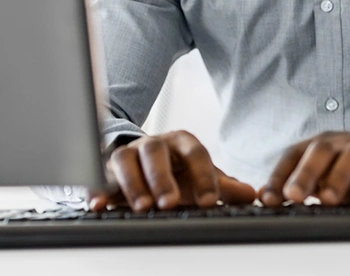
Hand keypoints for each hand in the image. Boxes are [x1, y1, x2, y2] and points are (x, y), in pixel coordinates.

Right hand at [88, 130, 256, 211]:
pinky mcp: (107, 168)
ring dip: (133, 183)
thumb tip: (252, 194)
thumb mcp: (199, 176)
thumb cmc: (176, 170)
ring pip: (126, 159)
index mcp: (181, 142)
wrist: (144, 158)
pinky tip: (98, 204)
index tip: (210, 201)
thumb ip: (223, 186)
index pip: (195, 152)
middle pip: (156, 152)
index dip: (204, 176)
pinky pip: (100, 175)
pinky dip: (97, 188)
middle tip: (169, 203)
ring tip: (142, 207)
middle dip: (162, 178)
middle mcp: (154, 144)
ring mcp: (129, 153)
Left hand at [259, 131, 349, 206]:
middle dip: (305, 172)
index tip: (268, 199)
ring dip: (339, 177)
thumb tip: (263, 195)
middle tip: (293, 196)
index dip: (279, 175)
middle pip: (322, 149)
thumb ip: (298, 186)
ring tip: (327, 200)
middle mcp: (343, 143)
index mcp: (322, 145)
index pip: (294, 154)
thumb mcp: (326, 178)